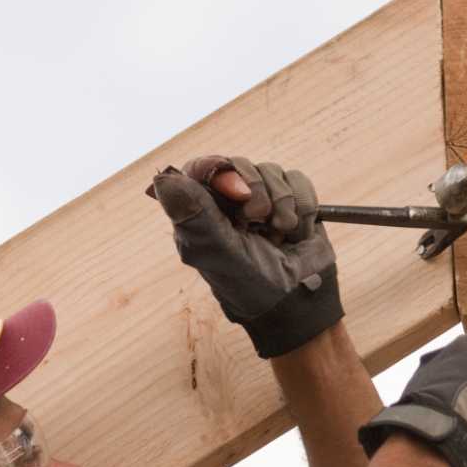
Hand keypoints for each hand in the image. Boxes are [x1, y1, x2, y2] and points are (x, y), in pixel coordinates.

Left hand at [150, 155, 342, 358]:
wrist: (297, 301)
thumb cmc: (249, 285)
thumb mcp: (219, 255)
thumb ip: (194, 217)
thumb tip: (164, 178)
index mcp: (200, 211)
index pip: (201, 168)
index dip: (221, 171)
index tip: (240, 194)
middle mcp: (227, 200)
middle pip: (240, 165)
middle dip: (258, 194)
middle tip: (259, 223)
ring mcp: (260, 197)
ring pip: (272, 171)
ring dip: (283, 206)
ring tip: (280, 235)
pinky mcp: (290, 199)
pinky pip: (298, 180)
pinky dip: (303, 207)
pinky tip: (296, 233)